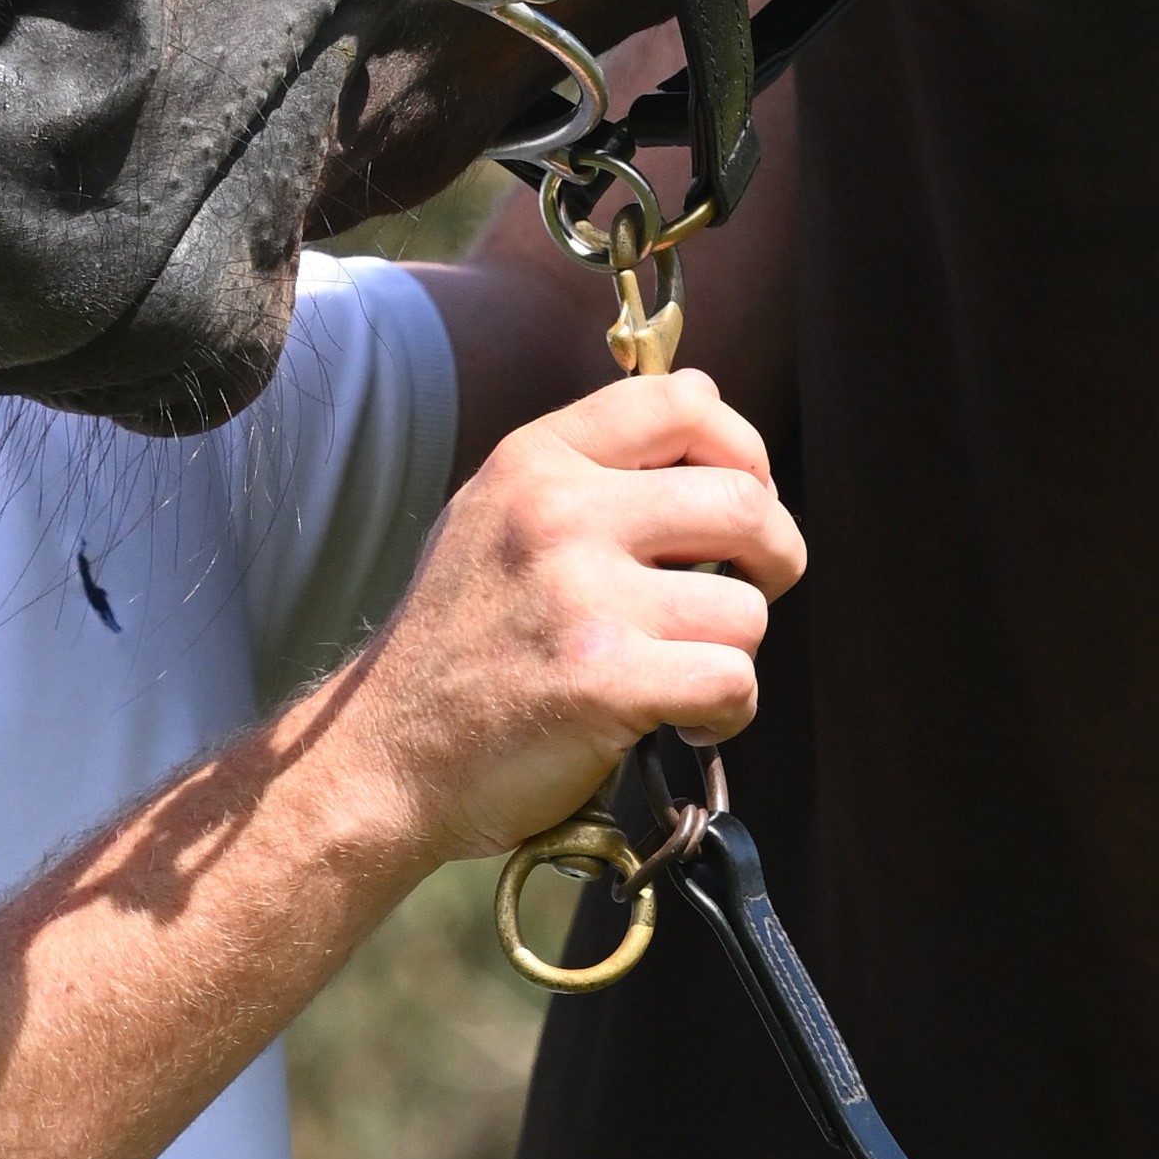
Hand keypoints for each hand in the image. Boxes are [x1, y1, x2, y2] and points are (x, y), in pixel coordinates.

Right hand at [337, 367, 804, 865]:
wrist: (382, 757)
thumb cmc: (456, 646)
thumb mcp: (495, 518)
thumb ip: (589, 472)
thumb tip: (712, 433)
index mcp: (538, 462)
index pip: (685, 401)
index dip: (744, 450)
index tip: (742, 501)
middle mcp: (559, 515)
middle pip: (745, 501)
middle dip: (775, 555)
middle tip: (750, 593)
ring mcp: (581, 598)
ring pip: (746, 607)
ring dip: (736, 651)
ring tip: (686, 672)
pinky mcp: (602, 682)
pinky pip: (732, 680)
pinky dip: (728, 713)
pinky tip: (688, 723)